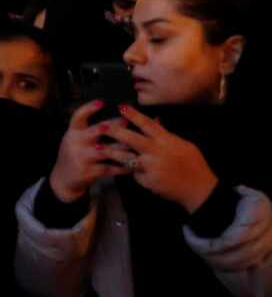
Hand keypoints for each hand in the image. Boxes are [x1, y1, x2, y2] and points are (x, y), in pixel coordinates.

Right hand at [48, 101, 134, 203]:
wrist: (63, 179)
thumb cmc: (75, 155)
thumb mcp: (75, 140)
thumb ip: (90, 131)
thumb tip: (114, 119)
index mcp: (72, 133)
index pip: (78, 116)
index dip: (89, 108)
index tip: (102, 102)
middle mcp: (75, 143)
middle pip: (96, 131)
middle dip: (114, 126)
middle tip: (128, 121)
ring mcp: (81, 157)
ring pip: (106, 151)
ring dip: (123, 149)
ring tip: (136, 148)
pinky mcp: (87, 171)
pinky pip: (109, 168)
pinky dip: (122, 167)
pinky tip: (132, 166)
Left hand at [98, 105, 219, 212]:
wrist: (198, 189)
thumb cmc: (193, 164)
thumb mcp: (183, 145)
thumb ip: (167, 134)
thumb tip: (156, 120)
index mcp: (166, 141)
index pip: (147, 124)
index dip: (133, 115)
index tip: (121, 107)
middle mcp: (156, 152)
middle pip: (131, 139)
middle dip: (114, 131)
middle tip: (101, 126)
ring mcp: (150, 167)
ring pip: (126, 158)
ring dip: (112, 152)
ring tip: (98, 148)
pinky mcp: (147, 181)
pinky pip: (135, 174)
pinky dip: (133, 172)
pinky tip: (130, 171)